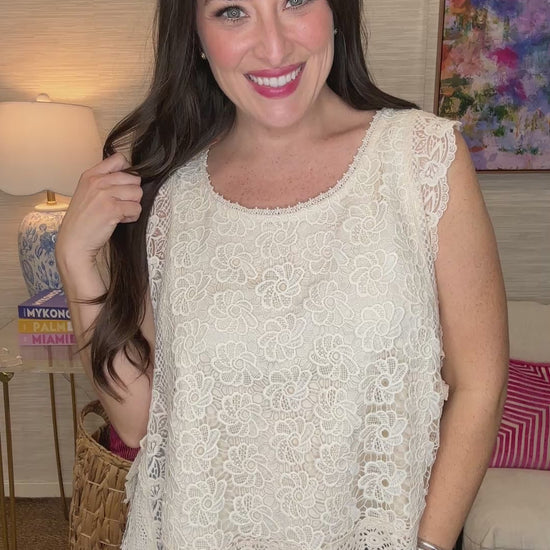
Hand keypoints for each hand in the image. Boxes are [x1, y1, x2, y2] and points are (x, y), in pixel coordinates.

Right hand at [56, 152, 141, 267]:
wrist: (74, 242)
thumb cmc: (82, 221)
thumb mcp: (87, 192)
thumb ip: (104, 181)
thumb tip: (129, 176)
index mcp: (91, 175)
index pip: (119, 159)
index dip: (128, 172)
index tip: (123, 185)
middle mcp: (97, 181)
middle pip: (134, 178)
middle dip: (132, 193)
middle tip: (121, 204)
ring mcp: (105, 194)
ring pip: (138, 193)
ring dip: (133, 205)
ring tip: (120, 213)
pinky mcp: (113, 209)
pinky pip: (137, 208)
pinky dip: (132, 217)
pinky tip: (120, 220)